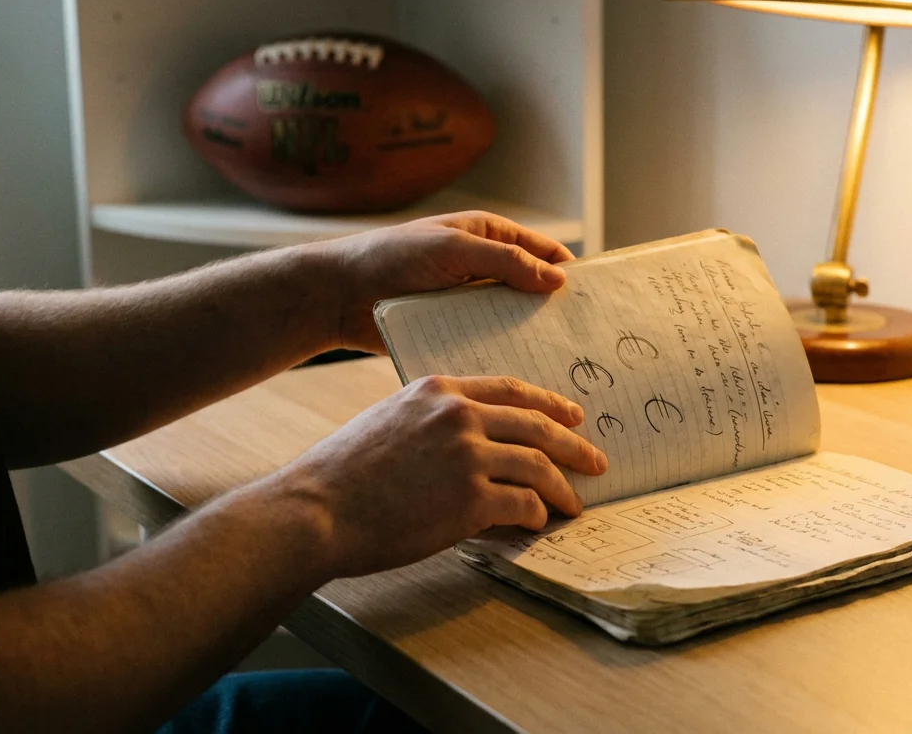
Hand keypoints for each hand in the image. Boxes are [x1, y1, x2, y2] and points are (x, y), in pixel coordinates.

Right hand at [273, 375, 607, 578]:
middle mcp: (458, 415)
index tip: (573, 415)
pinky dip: (536, 514)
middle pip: (536, 425)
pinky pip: (523, 503)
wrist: (316, 510)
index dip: (548, 403)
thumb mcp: (388, 421)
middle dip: (573, 446)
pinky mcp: (470, 498)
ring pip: (538, 466)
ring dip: (562, 488)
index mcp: (439, 390)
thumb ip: (431, 421)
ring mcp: (467, 455)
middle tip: (596, 461)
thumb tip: (473, 442)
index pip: (510, 389)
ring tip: (575, 503)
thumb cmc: (342, 474)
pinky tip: (538, 523)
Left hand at [315, 211, 573, 353]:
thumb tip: (557, 279)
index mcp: (488, 235)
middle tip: (586, 340)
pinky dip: (503, 354)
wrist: (340, 294)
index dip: (570, 273)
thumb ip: (506, 261)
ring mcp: (469, 301)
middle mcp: (484, 267)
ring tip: (563, 365)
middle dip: (556, 310)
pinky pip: (487, 341)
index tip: (597, 301)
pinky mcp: (453, 330)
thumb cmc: (393, 257)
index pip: (543, 253)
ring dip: (531, 337)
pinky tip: (523, 376)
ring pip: (512, 319)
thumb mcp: (454, 249)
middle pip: (533, 289)